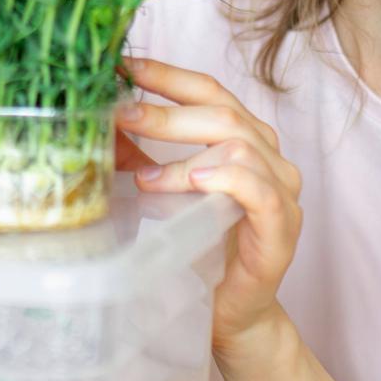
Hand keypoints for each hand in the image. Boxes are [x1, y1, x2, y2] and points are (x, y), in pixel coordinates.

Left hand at [115, 58, 302, 352]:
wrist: (230, 314)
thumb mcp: (162, 194)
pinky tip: (195, 182)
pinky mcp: (282, 227)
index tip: (123, 65)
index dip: (167, 74)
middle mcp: (270, 156)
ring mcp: (282, 190)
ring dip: (184, 155)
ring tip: (144, 176)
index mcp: (244, 138)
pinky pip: (259, 190)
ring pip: (240, 146)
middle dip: (165, 111)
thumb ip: (140, 157)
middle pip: (222, 112)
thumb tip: (97, 124)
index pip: (208, 91)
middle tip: (119, 115)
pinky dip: (225, 179)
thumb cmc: (200, 249)